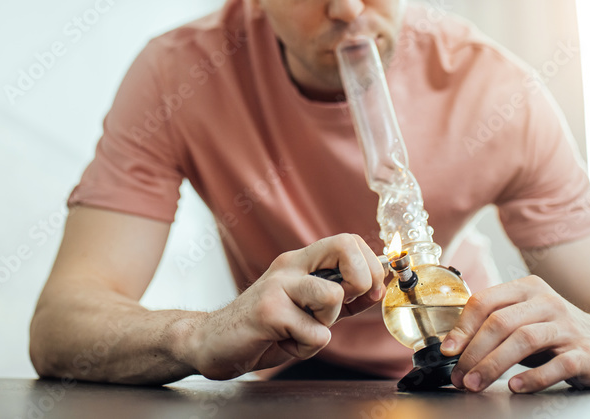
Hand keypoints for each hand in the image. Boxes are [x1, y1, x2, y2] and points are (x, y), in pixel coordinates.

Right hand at [189, 233, 385, 379]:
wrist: (211, 342)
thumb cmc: (263, 327)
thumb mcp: (307, 309)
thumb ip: (342, 298)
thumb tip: (378, 286)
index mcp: (301, 261)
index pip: (349, 241)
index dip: (370, 266)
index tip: (367, 293)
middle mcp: (290, 265)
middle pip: (346, 246)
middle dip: (361, 281)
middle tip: (342, 305)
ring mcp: (278, 285)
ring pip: (334, 297)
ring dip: (325, 325)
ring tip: (299, 330)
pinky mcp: (268, 311)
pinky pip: (316, 334)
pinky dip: (306, 348)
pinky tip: (282, 342)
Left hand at [441, 275, 589, 392]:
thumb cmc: (558, 333)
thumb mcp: (526, 319)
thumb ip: (495, 325)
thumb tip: (454, 347)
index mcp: (527, 289)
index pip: (485, 301)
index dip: (462, 327)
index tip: (447, 350)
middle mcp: (547, 302)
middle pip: (500, 322)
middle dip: (473, 352)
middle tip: (459, 375)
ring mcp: (568, 326)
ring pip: (524, 339)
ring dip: (494, 365)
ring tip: (476, 383)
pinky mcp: (587, 352)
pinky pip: (558, 364)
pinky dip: (534, 377)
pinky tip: (516, 386)